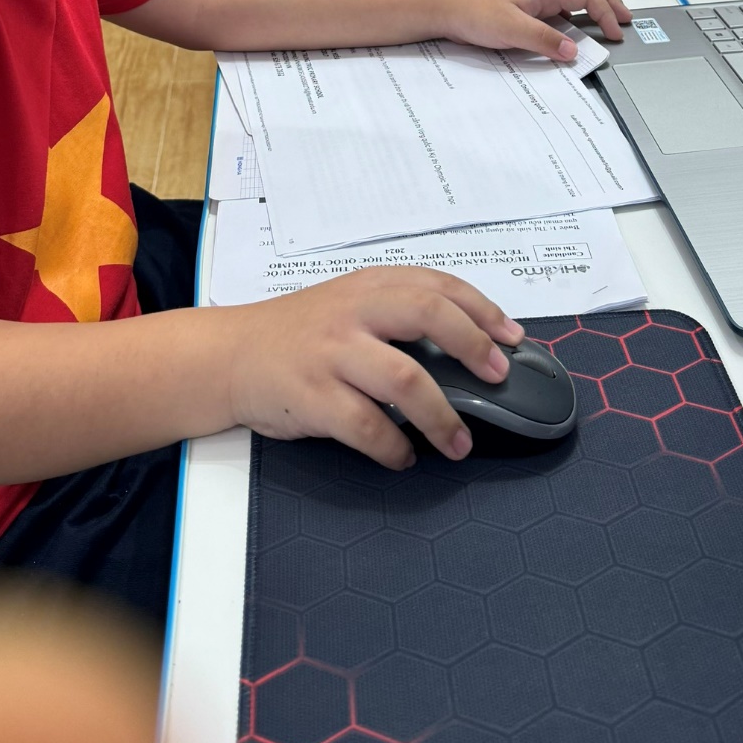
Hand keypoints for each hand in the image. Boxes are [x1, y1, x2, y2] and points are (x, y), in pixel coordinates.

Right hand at [223, 267, 522, 468]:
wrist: (230, 356)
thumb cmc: (300, 334)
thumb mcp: (349, 305)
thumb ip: (398, 314)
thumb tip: (469, 347)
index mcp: (369, 285)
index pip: (438, 285)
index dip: (482, 311)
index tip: (512, 338)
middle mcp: (354, 312)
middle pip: (428, 316)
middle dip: (473, 347)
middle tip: (498, 379)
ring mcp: (332, 353)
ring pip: (406, 379)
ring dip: (442, 417)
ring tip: (459, 443)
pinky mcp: (313, 397)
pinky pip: (368, 427)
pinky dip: (394, 449)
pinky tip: (404, 457)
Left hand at [440, 0, 629, 60]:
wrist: (443, 5)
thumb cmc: (472, 11)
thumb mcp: (510, 29)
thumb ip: (543, 40)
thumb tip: (573, 50)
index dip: (606, 13)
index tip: (617, 33)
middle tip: (625, 17)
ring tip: (604, 15)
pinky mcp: (519, 6)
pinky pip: (555, 0)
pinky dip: (572, 7)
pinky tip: (568, 22)